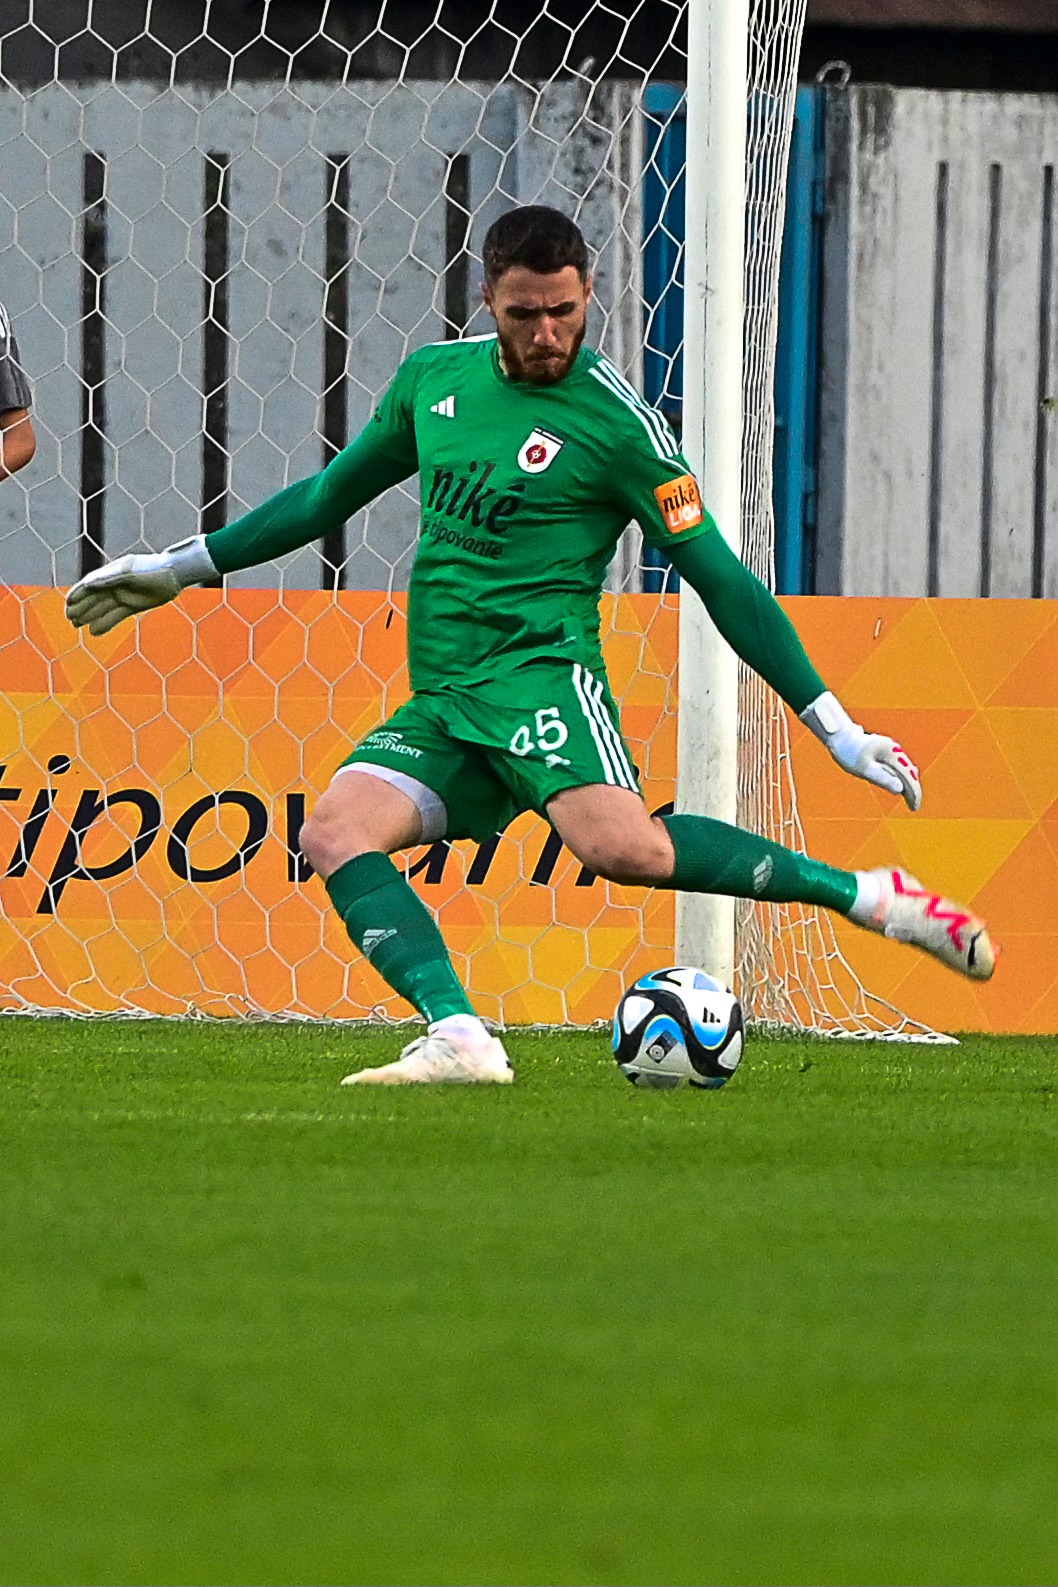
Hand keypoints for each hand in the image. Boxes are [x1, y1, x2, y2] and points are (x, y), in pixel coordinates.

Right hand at [65, 537, 217, 635]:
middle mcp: (115, 585)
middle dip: (81, 607)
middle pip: (94, 598)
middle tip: (69, 619)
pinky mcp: (133, 606)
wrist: (173, 575)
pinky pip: (115, 616)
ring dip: (90, 616)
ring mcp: (123, 596)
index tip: (68, 604)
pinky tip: (94, 632)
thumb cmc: (151, 570)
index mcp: (111, 573)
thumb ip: (108, 579)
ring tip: (76, 626)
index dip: (78, 594)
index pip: (90, 585)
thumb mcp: (129, 574)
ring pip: (102, 608)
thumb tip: (87, 584)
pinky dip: (105, 623)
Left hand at [800, 691, 921, 811]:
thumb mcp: (863, 768)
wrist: (840, 736)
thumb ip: (882, 778)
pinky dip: (903, 778)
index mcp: (892, 754)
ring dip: (910, 784)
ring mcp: (892, 750)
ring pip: (907, 769)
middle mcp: (895, 751)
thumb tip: (899, 790)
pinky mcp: (887, 752)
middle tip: (913, 807)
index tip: (914, 808)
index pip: (909, 777)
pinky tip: (903, 786)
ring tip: (911, 799)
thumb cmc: (849, 752)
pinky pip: (900, 767)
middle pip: (910, 773)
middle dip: (914, 790)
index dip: (913, 793)